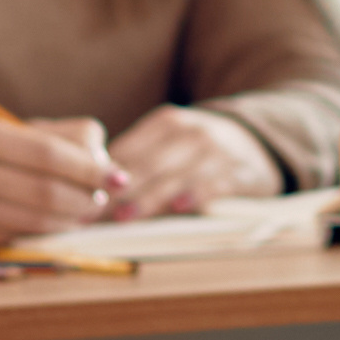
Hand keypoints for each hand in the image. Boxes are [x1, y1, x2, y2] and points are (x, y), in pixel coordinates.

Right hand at [0, 115, 118, 253]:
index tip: (117, 177)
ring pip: (35, 221)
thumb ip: (67, 139)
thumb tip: (110, 165)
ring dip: (71, 220)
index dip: (90, 169)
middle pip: (46, 192)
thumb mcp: (15, 135)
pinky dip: (46, 234)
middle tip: (101, 201)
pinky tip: (54, 225)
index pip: (50, 154)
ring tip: (83, 213)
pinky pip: (17, 238)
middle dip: (85, 199)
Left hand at [100, 103, 272, 217]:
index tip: (80, 198)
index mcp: (167, 122)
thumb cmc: (199, 151)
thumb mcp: (170, 143)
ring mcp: (216, 151)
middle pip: (148, 165)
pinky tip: (178, 207)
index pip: (128, 151)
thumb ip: (136, 161)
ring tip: (124, 216)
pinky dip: (195, 195)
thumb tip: (89, 191)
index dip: (102, 177)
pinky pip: (213, 184)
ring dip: (148, 198)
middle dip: (119, 191)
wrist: (258, 144)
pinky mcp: (238, 171)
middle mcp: (191, 132)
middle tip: (92, 213)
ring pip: (175, 177)